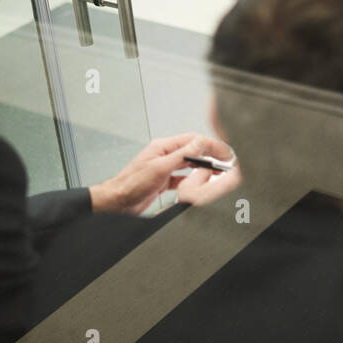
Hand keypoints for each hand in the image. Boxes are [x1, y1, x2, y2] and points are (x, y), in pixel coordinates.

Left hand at [89, 134, 234, 214]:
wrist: (116, 202)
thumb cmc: (130, 184)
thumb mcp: (160, 167)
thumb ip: (183, 154)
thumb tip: (201, 143)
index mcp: (163, 147)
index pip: (193, 140)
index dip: (212, 145)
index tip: (225, 152)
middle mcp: (164, 155)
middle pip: (194, 151)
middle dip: (210, 155)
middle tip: (225, 161)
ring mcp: (164, 168)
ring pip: (190, 164)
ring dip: (203, 168)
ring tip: (216, 172)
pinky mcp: (163, 181)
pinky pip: (183, 178)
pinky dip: (193, 181)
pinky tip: (198, 184)